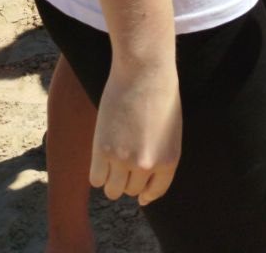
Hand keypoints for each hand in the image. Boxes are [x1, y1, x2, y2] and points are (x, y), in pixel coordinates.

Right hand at [90, 60, 181, 206]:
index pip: (156, 191)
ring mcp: (123, 159)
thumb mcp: (169, 129)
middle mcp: (147, 164)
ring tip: (113, 159)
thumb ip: (160, 155)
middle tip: (125, 160)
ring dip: (111, 179)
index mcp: (169, 158)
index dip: (146, 194)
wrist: (145, 70)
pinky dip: (97, 173)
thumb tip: (144, 190)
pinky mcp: (102, 150)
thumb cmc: (160, 93)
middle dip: (128, 179)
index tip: (141, 195)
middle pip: (131, 190)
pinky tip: (101, 156)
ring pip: (112, 190)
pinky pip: (95, 179)